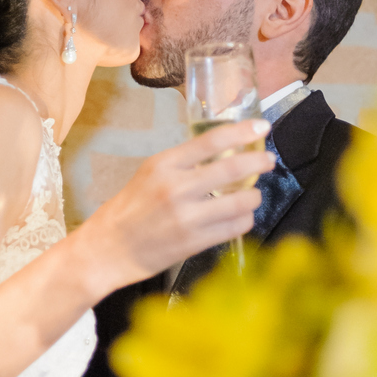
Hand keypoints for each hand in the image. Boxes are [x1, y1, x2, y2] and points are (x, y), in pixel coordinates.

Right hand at [78, 119, 273, 291]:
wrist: (108, 248)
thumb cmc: (129, 209)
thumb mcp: (150, 174)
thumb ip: (183, 163)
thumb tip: (223, 151)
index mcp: (164, 164)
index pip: (211, 141)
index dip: (242, 131)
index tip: (261, 127)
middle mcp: (176, 188)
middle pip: (233, 168)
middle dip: (259, 162)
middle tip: (268, 160)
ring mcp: (186, 216)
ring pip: (241, 201)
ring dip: (254, 196)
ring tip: (252, 195)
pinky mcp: (194, 242)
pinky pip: (234, 227)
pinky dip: (245, 220)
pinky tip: (241, 217)